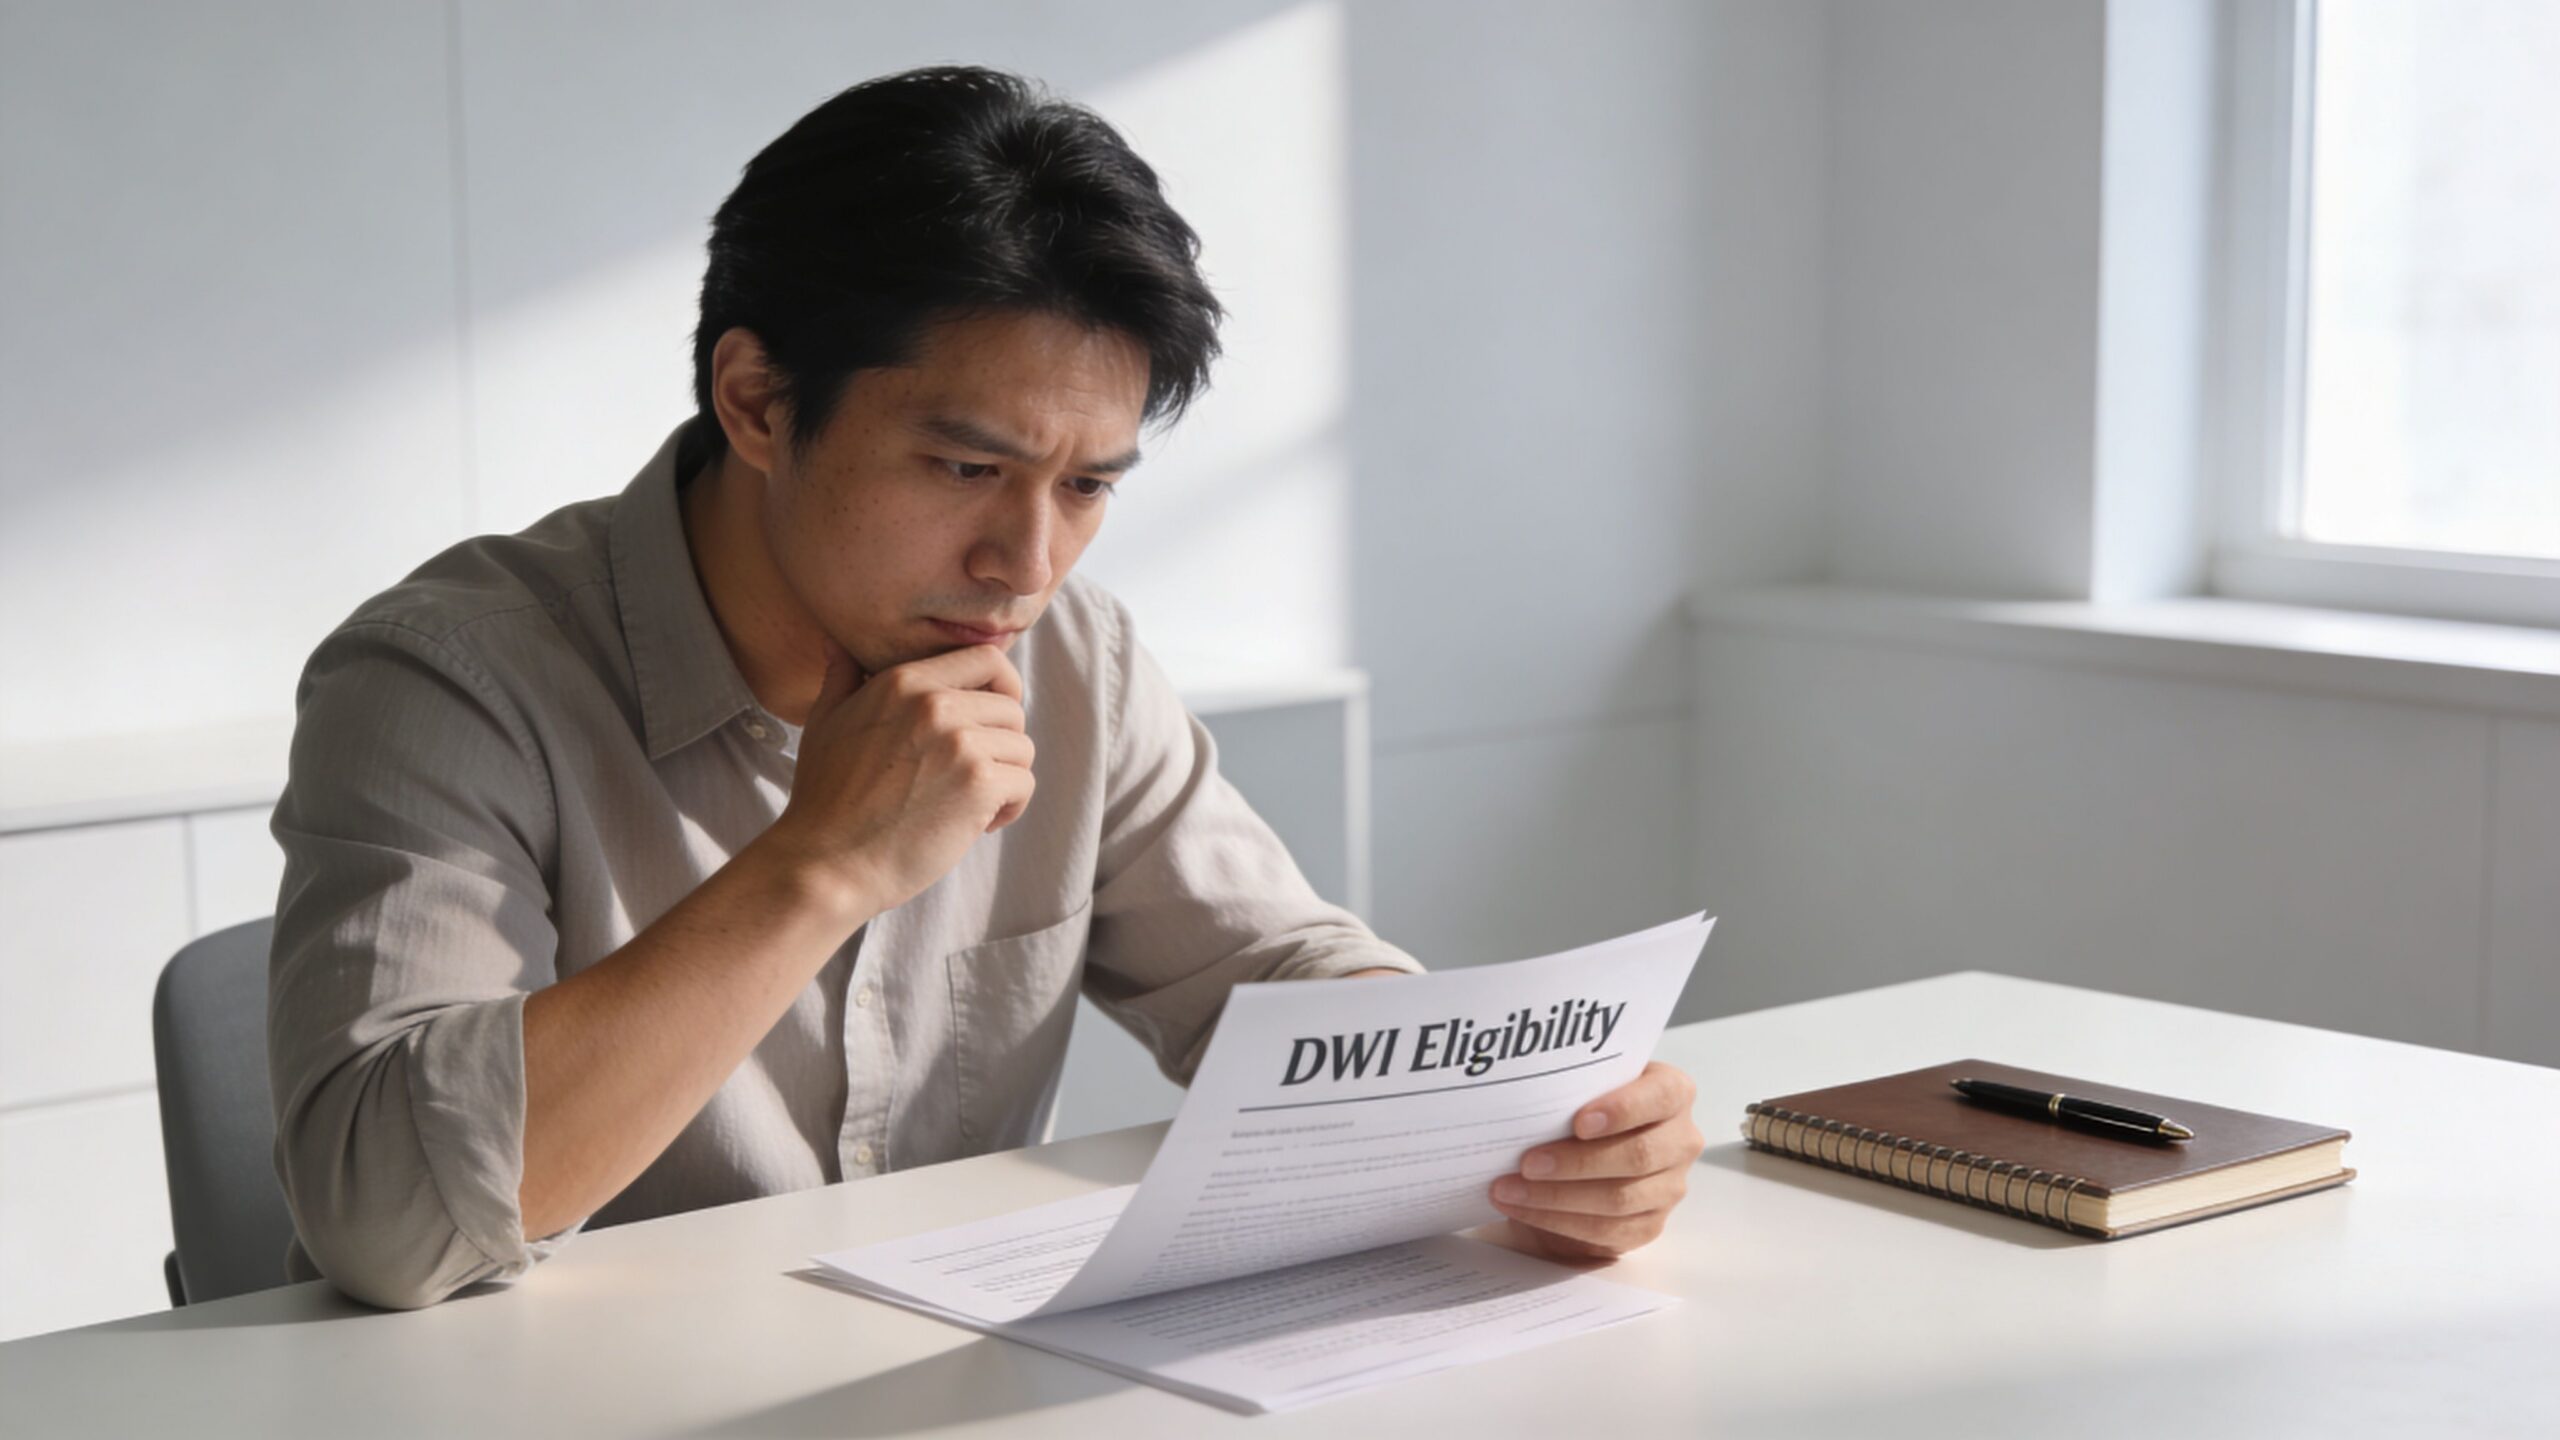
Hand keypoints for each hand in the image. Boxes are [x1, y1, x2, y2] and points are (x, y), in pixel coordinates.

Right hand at [759, 640, 1035, 916]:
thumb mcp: (826, 722)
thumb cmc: (824, 799)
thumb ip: (842, 676)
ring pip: (1022, 748)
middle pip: (1011, 708)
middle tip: (972, 776)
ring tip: (971, 803)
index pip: (988, 658)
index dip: (1002, 687)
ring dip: (1006, 778)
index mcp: (904, 681)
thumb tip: (838, 641)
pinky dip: (1010, 808)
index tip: (991, 719)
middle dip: (1001, 743)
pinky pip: (1023, 784)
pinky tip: (978, 825)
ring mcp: (960, 743)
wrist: (827, 864)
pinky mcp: (978, 785)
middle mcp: (937, 703)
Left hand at [1487, 1060, 1702, 1261]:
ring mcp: (1669, 1186)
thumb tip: (1525, 1102)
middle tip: (1527, 1163)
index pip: (1660, 1097)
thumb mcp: (1585, 1090)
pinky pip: (1605, 1230)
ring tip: (1510, 1188)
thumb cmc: (1583, 1111)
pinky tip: (1522, 1208)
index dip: (1622, 1109)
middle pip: (1638, 1156)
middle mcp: (1680, 1140)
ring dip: (1556, 1197)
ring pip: (1619, 1199)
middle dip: (1576, 1162)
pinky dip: (1556, 1220)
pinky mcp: (1650, 1224)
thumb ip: (1574, 1091)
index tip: (1579, 1122)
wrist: (1581, 1155)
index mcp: (1672, 1093)